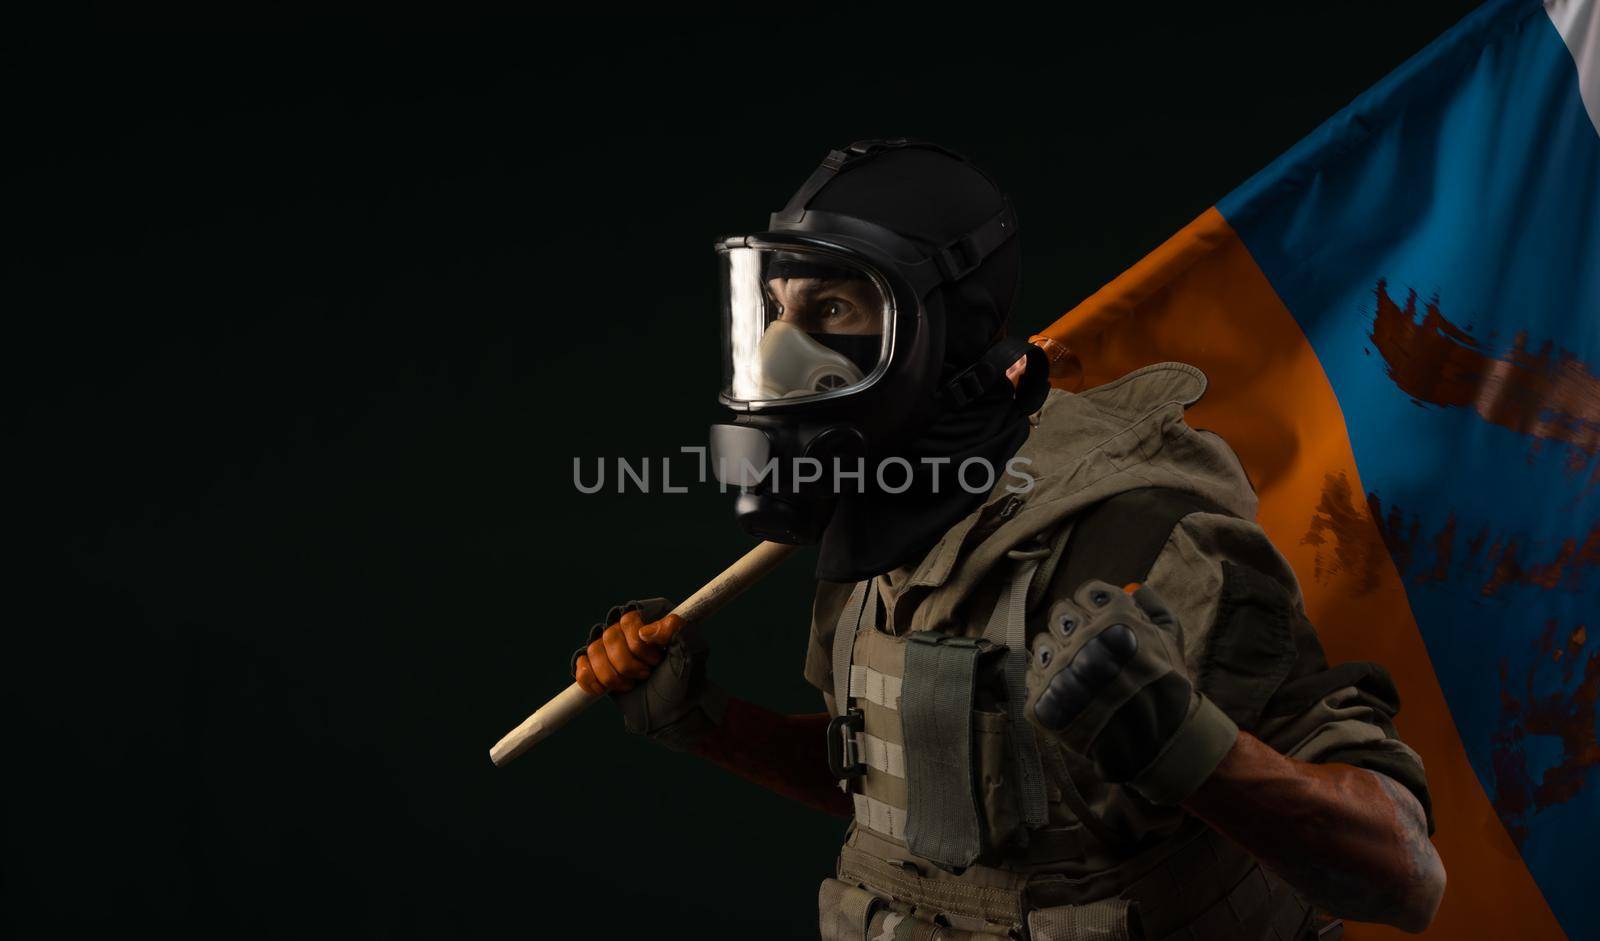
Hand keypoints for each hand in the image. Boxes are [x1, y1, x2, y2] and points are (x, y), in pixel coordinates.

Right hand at [573, 608, 684, 694]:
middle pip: (609, 635)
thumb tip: (644, 632)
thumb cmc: (682, 680)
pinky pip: (581, 663)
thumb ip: (676, 633)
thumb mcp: (689, 655)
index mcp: (653, 615)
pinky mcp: (598, 664)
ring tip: (631, 684)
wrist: (670, 712)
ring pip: (593, 650)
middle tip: (646, 674)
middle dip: (627, 664)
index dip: (639, 645)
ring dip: (613, 676)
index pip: (629, 618)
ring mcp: (612, 645)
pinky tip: (604, 689)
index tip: (657, 660)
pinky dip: (590, 679)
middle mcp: (630, 626)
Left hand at [1024, 579, 1238, 804]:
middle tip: (1087, 647)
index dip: (1093, 606)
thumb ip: (1154, 607)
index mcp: (1115, 619)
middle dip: (1072, 626)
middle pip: (1059, 613)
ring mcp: (1061, 669)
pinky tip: (1068, 693)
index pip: (1086, 593)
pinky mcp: (1044, 697)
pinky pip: (1033, 675)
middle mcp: (1084, 638)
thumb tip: (1135, 588)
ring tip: (1077, 673)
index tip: (1099, 621)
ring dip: (1057, 654)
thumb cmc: (1165, 688)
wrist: (1155, 743)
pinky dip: (1047, 682)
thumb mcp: (1172, 639)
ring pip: (1042, 643)